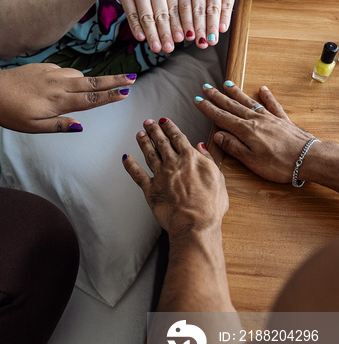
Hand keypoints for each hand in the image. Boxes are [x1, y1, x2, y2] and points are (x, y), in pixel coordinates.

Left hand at [0, 63, 135, 132]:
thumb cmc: (10, 113)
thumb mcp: (33, 127)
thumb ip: (58, 126)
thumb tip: (80, 127)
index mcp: (58, 101)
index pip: (90, 98)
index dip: (109, 96)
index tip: (125, 93)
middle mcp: (58, 84)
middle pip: (92, 82)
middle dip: (114, 80)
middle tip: (132, 77)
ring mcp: (52, 73)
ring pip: (79, 75)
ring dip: (92, 80)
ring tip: (101, 86)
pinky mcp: (44, 67)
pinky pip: (66, 71)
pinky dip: (73, 77)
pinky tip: (68, 84)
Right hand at [102, 0, 183, 52]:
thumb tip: (180, 18)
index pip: (175, 7)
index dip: (178, 24)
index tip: (181, 39)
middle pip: (163, 14)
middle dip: (167, 34)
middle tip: (170, 49)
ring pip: (147, 17)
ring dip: (152, 35)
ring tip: (157, 48)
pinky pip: (132, 13)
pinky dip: (136, 27)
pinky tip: (140, 38)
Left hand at [122, 117, 227, 241]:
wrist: (194, 223)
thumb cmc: (209, 205)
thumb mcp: (217, 178)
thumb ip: (208, 160)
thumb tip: (201, 146)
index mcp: (190, 158)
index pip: (177, 138)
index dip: (170, 127)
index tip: (164, 121)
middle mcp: (173, 163)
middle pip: (161, 142)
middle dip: (154, 130)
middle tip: (148, 122)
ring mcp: (160, 175)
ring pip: (149, 154)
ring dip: (144, 142)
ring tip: (140, 134)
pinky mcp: (150, 189)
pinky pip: (137, 174)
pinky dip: (130, 165)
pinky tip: (126, 157)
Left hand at [177, 0, 244, 47]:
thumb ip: (187, 4)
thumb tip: (185, 33)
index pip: (183, 7)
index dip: (184, 25)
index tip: (185, 39)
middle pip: (197, 10)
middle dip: (199, 29)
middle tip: (200, 44)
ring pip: (212, 9)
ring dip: (212, 27)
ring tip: (212, 40)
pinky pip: (226, 4)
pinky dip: (224, 18)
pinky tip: (222, 29)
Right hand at [194, 82, 314, 181]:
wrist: (308, 159)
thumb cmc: (280, 164)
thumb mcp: (251, 160)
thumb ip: (234, 146)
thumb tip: (218, 136)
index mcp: (246, 131)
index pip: (222, 117)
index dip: (208, 109)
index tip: (198, 100)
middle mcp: (256, 120)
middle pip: (232, 106)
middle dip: (217, 97)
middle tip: (206, 87)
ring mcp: (269, 118)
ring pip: (248, 102)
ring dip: (236, 93)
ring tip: (226, 84)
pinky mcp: (283, 120)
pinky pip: (272, 105)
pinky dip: (267, 96)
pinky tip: (262, 89)